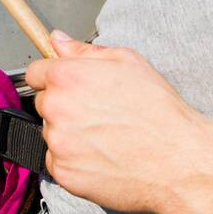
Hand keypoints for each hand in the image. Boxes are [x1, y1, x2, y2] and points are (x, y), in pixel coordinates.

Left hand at [25, 30, 212, 213]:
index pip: (35, 73)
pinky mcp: (63, 173)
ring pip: (52, 133)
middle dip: (64, 106)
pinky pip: (58, 161)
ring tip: (105, 137)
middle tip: (98, 113)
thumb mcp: (128, 62)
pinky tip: (102, 156)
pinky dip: (73, 160)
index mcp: (67, 77)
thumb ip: (84, 50)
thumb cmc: (158, 110)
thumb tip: (58, 40)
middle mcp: (56, 108)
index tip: (67, 86)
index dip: (52, 77)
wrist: (177, 160)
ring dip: (69, 134)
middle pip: (44, 103)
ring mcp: (58, 143)